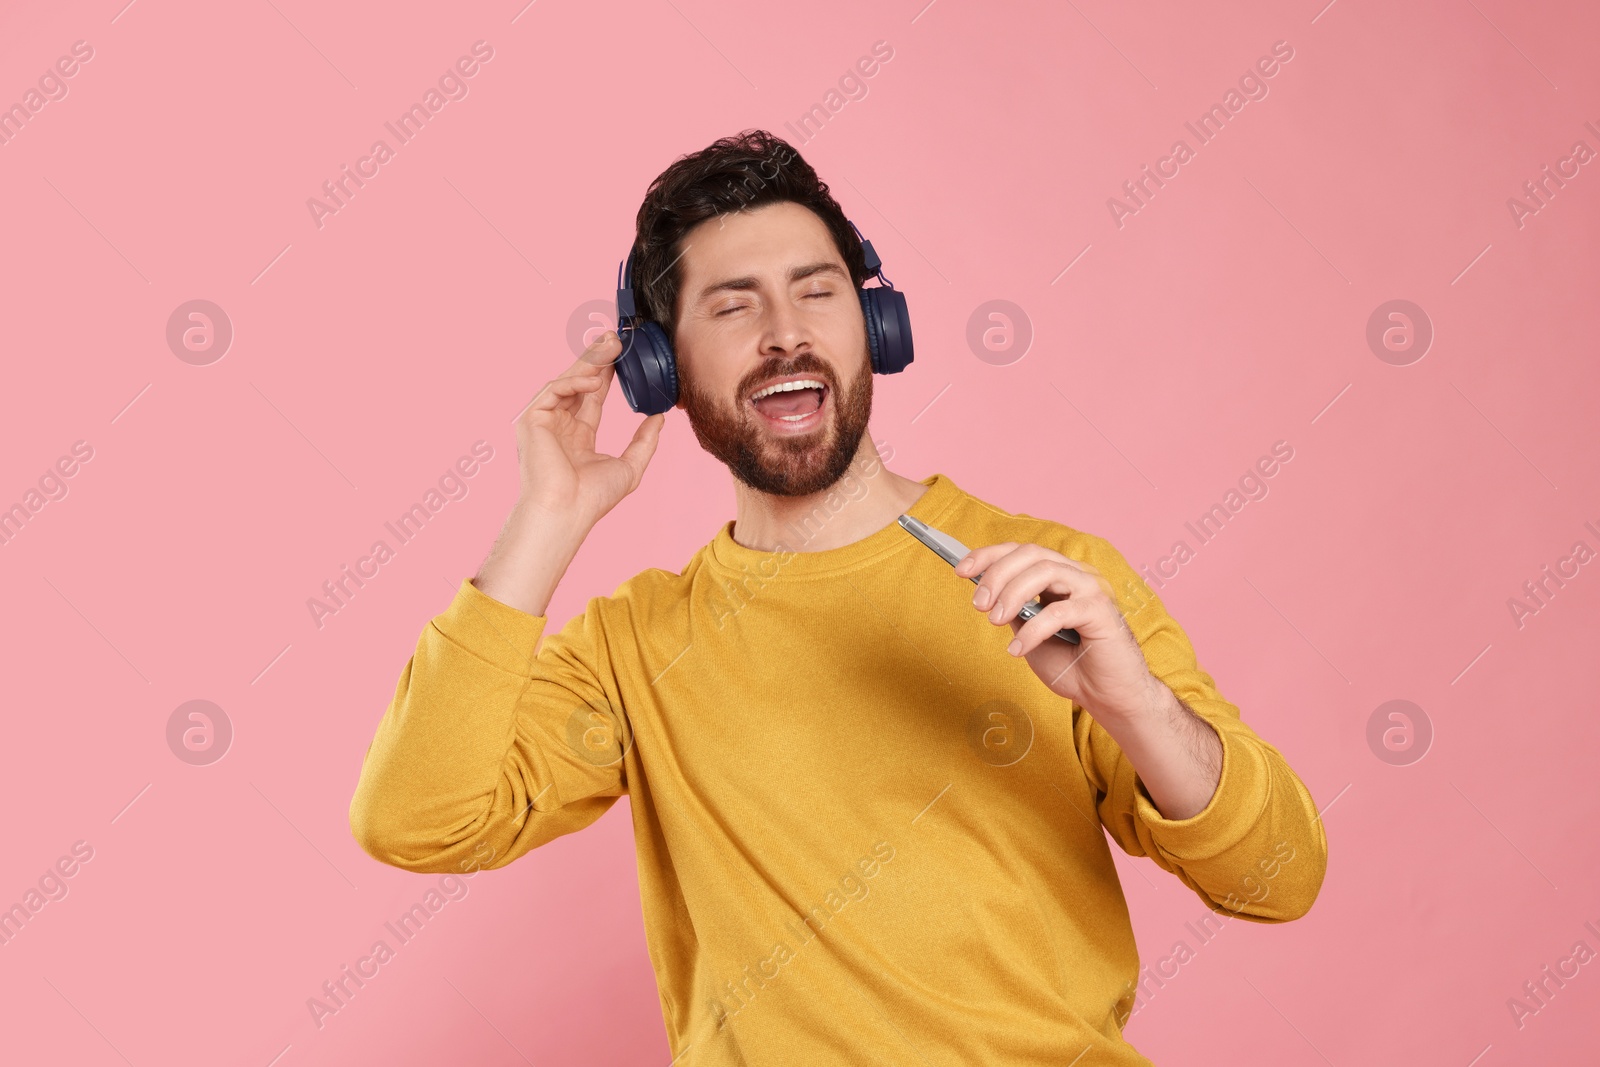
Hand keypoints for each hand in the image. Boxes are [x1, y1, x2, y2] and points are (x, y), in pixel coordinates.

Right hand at [514, 331, 665, 526]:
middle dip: (596, 359)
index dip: (607, 374)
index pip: (594, 396)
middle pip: (579, 383)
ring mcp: (544, 421)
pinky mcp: (531, 419)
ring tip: (609, 346)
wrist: (566, 511)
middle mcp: (560, 425)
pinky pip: (553, 390)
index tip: (623, 354)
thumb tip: (660, 419)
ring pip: (566, 381)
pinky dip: (573, 382)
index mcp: (578, 436)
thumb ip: (645, 441)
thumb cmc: (592, 497)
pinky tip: (594, 380)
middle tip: (615, 337)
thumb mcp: (630, 466)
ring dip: (588, 362)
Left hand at [956, 542, 1159, 720]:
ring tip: (995, 621)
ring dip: (1013, 594)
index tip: (960, 570)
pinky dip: (1033, 629)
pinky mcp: (1101, 612)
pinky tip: (1018, 648)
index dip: (988, 555)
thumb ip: (1014, 612)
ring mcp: (1090, 590)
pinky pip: (1060, 611)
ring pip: (1046, 571)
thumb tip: (985, 593)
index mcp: (1057, 577)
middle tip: (979, 604)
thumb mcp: (1029, 634)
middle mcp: (1075, 576)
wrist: (1106, 696)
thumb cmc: (1070, 666)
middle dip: (997, 574)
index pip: (1020, 552)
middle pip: (1031, 554)